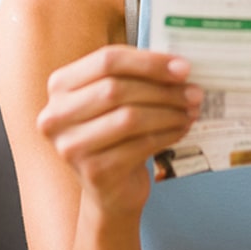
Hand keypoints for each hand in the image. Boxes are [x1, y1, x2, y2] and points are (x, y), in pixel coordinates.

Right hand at [38, 45, 202, 215]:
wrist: (110, 189)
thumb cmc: (115, 135)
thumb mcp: (115, 100)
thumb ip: (136, 77)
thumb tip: (179, 67)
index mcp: (60, 86)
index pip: (106, 60)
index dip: (149, 62)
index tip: (183, 67)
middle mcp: (56, 115)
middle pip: (116, 89)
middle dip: (163, 89)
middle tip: (194, 93)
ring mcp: (71, 146)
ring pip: (129, 117)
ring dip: (168, 112)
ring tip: (190, 111)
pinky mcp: (93, 171)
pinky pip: (139, 145)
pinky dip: (166, 135)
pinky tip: (180, 130)